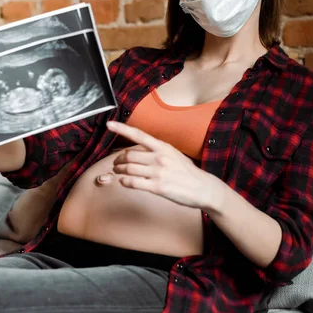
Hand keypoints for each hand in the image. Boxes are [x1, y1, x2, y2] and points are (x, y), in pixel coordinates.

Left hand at [106, 121, 225, 210]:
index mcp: (163, 147)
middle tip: (116, 163)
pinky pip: (133, 182)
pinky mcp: (157, 187)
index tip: (109, 124)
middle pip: (128, 155)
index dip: (122, 129)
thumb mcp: (174, 154)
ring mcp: (158, 173)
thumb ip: (157, 151)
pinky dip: (125, 181)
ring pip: (128, 169)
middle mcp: (159, 158)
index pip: (139, 134)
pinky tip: (124, 181)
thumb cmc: (187, 172)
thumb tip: (140, 150)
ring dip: (119, 171)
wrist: (203, 188)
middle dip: (118, 160)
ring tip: (118, 172)